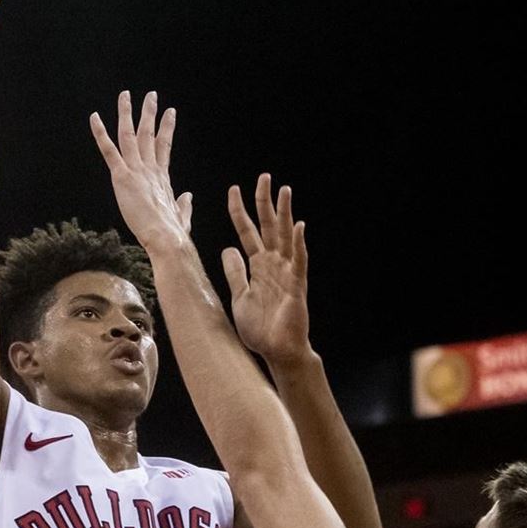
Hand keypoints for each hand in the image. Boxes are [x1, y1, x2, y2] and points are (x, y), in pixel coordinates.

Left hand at [89, 91, 190, 250]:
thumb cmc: (173, 232)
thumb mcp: (182, 216)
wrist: (166, 237)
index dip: (167, 128)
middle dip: (150, 113)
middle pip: (149, 134)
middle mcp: (150, 168)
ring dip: (127, 113)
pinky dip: (100, 132)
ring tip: (126, 95)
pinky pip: (109, 150)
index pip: (164, 146)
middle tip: (151, 95)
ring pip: (130, 134)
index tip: (170, 112)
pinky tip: (94, 117)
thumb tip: (189, 196)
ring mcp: (136, 170)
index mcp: (162, 178)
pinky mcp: (122, 176)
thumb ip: (185, 204)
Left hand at [221, 174, 311, 364]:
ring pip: (286, 237)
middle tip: (264, 177)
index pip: (247, 232)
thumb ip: (235, 272)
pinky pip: (299, 261)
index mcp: (258, 266)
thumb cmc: (260, 327)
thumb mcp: (239, 295)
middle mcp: (273, 264)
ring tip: (284, 190)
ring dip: (285, 214)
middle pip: (269, 227)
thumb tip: (227, 249)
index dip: (240, 211)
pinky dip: (299, 244)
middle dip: (265, 202)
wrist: (277, 350)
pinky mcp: (297, 285)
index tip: (234, 190)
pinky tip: (299, 227)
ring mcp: (287, 272)